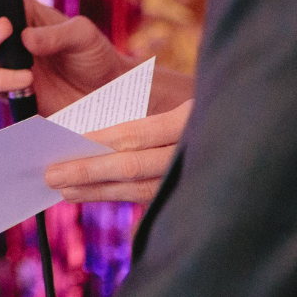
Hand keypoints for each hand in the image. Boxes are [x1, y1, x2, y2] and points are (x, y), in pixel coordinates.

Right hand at [0, 0, 134, 115]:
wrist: (110, 96)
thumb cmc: (95, 56)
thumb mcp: (84, 35)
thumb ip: (55, 34)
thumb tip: (24, 38)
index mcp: (23, 13)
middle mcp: (9, 38)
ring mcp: (8, 65)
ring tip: (6, 33)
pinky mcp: (11, 92)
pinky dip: (2, 81)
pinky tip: (27, 78)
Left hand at [45, 100, 190, 202]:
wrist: (246, 130)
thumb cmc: (202, 104)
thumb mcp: (178, 97)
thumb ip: (141, 111)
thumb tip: (84, 128)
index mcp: (189, 119)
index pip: (135, 132)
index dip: (99, 140)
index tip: (64, 141)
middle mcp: (194, 151)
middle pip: (133, 166)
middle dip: (88, 172)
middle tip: (50, 175)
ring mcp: (196, 178)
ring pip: (138, 188)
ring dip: (97, 190)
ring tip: (63, 189)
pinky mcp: (192, 195)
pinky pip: (148, 199)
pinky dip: (115, 195)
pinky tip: (88, 194)